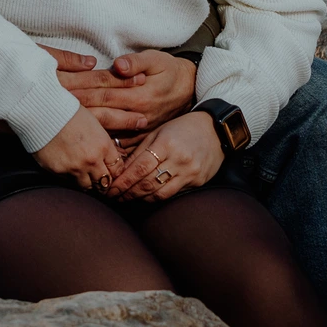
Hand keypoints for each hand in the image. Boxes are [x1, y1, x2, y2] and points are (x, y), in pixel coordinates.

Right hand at [32, 107, 125, 191]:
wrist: (43, 113)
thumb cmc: (69, 114)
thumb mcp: (95, 124)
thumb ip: (104, 144)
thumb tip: (114, 157)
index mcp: (103, 146)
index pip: (117, 170)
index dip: (113, 171)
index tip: (109, 170)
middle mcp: (92, 160)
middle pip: (104, 183)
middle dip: (102, 182)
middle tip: (98, 178)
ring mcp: (75, 168)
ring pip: (87, 187)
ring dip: (87, 182)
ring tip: (82, 174)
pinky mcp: (59, 171)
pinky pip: (69, 182)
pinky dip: (70, 178)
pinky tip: (68, 168)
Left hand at [42, 46, 196, 136]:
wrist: (190, 88)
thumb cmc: (169, 70)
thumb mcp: (157, 59)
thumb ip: (137, 62)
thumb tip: (118, 65)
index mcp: (139, 93)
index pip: (102, 92)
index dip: (80, 91)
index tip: (59, 91)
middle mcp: (138, 113)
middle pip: (101, 112)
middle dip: (76, 111)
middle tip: (50, 109)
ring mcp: (139, 126)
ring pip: (107, 129)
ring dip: (85, 128)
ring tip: (62, 127)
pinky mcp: (141, 135)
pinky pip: (120, 143)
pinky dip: (103, 143)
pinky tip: (85, 144)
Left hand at [105, 111, 222, 200]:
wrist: (216, 130)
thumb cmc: (183, 128)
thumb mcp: (160, 132)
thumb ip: (141, 150)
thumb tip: (121, 168)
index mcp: (166, 144)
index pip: (139, 167)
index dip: (123, 181)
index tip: (110, 188)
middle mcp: (179, 160)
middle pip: (147, 183)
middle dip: (127, 192)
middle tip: (113, 196)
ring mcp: (189, 172)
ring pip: (159, 193)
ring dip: (140, 198)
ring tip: (126, 198)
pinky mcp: (197, 181)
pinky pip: (172, 194)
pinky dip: (156, 197)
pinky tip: (146, 196)